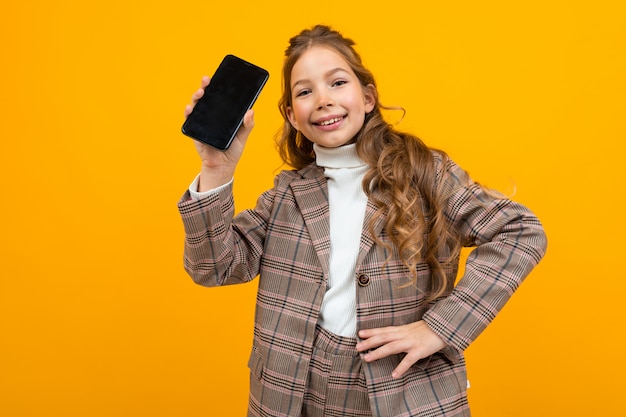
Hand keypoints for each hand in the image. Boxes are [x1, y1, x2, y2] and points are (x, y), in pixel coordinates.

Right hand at [185, 76, 255, 190]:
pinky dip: (188, 113)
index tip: (220, 76)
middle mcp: (211, 115)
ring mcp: (202, 121)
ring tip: (200, 93)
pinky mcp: (195, 130)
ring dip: (196, 97)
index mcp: (223, 113)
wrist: (222, 166)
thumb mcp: (243, 136)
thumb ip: (248, 124)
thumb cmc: (233, 150)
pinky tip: (190, 108)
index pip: (220, 96)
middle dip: (205, 87)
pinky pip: (189, 120)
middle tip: (207, 81)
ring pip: (197, 105)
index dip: (219, 85)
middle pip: (207, 97)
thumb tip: (251, 111)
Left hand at [356, 320, 445, 378]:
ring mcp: (411, 342)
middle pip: (383, 337)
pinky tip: (394, 374)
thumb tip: (390, 338)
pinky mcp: (419, 350)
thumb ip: (401, 333)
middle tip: (357, 347)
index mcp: (401, 330)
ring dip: (378, 352)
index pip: (383, 330)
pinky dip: (401, 367)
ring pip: (391, 347)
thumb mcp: (411, 329)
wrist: (443, 328)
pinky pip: (409, 360)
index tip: (359, 333)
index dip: (371, 331)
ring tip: (367, 358)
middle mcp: (403, 335)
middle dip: (369, 342)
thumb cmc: (427, 330)